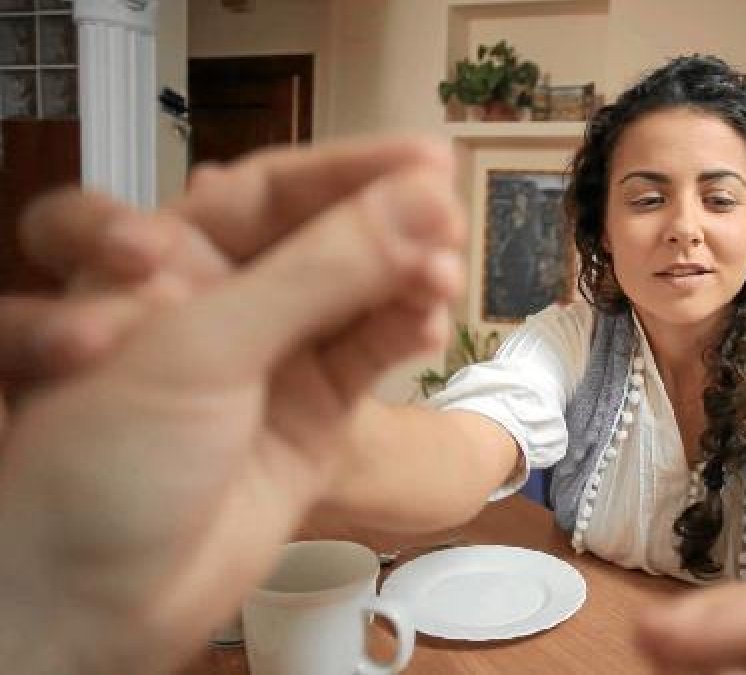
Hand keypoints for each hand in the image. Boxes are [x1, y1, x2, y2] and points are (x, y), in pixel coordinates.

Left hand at [0, 139, 456, 429]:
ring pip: (355, 298)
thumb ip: (322, 270)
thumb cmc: (104, 466)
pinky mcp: (309, 417)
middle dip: (387, 225)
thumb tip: (423, 201)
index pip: (271, 189)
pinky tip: (430, 330)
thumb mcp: (206, 346)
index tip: (426, 160)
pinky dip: (402, 337)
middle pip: (323, 239)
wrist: (94, 608)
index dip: (349, 168)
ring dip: (404, 282)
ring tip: (443, 281)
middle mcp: (221, 302)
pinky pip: (368, 358)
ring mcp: (269, 362)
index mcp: (168, 260)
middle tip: (448, 218)